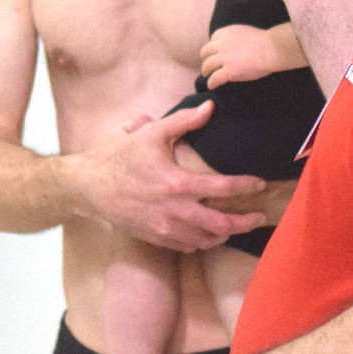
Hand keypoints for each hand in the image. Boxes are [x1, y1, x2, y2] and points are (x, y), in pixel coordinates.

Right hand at [83, 101, 268, 249]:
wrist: (92, 186)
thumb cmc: (123, 157)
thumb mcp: (152, 133)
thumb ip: (184, 120)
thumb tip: (211, 107)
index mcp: (178, 184)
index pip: (222, 188)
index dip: (246, 186)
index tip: (260, 184)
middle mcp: (175, 211)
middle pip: (221, 225)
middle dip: (245, 222)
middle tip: (260, 217)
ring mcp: (166, 229)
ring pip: (206, 240)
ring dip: (226, 234)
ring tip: (238, 225)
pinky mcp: (157, 239)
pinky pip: (188, 246)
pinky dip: (203, 241)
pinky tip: (209, 233)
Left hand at [200, 24, 291, 88]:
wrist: (272, 48)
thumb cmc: (268, 43)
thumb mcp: (248, 33)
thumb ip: (238, 39)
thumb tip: (237, 48)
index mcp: (228, 32)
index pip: (214, 37)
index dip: (214, 46)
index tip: (215, 52)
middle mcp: (223, 44)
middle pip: (206, 51)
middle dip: (206, 57)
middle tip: (207, 64)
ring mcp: (225, 58)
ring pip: (207, 65)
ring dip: (206, 71)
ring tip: (207, 75)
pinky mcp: (229, 71)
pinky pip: (215, 78)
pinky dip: (211, 83)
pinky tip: (212, 86)